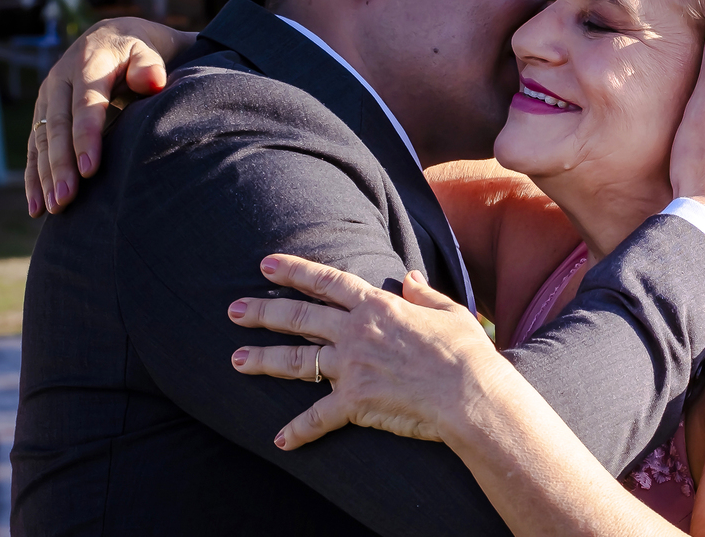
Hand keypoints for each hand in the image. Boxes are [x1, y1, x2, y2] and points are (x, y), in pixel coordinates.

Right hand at [25, 18, 191, 216]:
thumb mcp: (149, 51)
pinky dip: (34, 177)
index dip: (86, 137)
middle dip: (60, 165)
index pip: (85, 105)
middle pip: (57, 127)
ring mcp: (48, 97)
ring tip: (54, 208)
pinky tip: (37, 206)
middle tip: (67, 199)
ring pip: (41, 140)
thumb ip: (150, 66)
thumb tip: (153, 82)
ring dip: (45, 176)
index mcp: (87, 64)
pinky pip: (34, 147)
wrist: (111, 37)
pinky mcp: (43, 113)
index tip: (90, 169)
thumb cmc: (138, 51)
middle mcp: (60, 80)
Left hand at [228, 255, 511, 449]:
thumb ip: (423, 293)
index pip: (326, 282)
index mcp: (377, 306)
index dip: (295, 271)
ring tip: (236, 361)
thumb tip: (410, 276)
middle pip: (299, 318)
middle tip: (234, 309)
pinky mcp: (353, 402)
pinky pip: (318, 417)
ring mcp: (351, 367)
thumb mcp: (448, 311)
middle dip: (263, 312)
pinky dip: (298, 431)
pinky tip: (280, 440)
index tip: (267, 264)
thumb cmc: (466, 352)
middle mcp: (356, 332)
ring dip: (263, 361)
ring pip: (296, 361)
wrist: (470, 393)